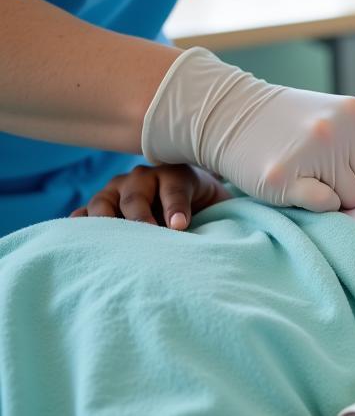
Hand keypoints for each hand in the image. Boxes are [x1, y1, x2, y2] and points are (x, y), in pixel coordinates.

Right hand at [71, 163, 230, 229]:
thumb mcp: (216, 206)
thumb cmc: (207, 207)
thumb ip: (210, 215)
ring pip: (103, 202)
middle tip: (147, 236)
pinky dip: (80, 223)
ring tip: (108, 241)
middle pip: (135, 195)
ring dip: (104, 221)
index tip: (180, 226)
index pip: (173, 189)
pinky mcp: (103, 205)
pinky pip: (85, 212)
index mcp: (174, 175)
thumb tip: (195, 234)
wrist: (194, 201)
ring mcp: (118, 190)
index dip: (175, 207)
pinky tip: (78, 236)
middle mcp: (143, 178)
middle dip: (139, 217)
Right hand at [141, 48, 354, 211]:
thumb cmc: (285, 122)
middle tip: (326, 181)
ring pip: (350, 201)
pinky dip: (319, 206)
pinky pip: (326, 207)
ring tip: (310, 180)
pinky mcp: (285, 179)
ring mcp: (311, 154)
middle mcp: (337, 131)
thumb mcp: (332, 116)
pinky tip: (300, 190)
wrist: (225, 113)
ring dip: (336, 200)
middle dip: (354, 193)